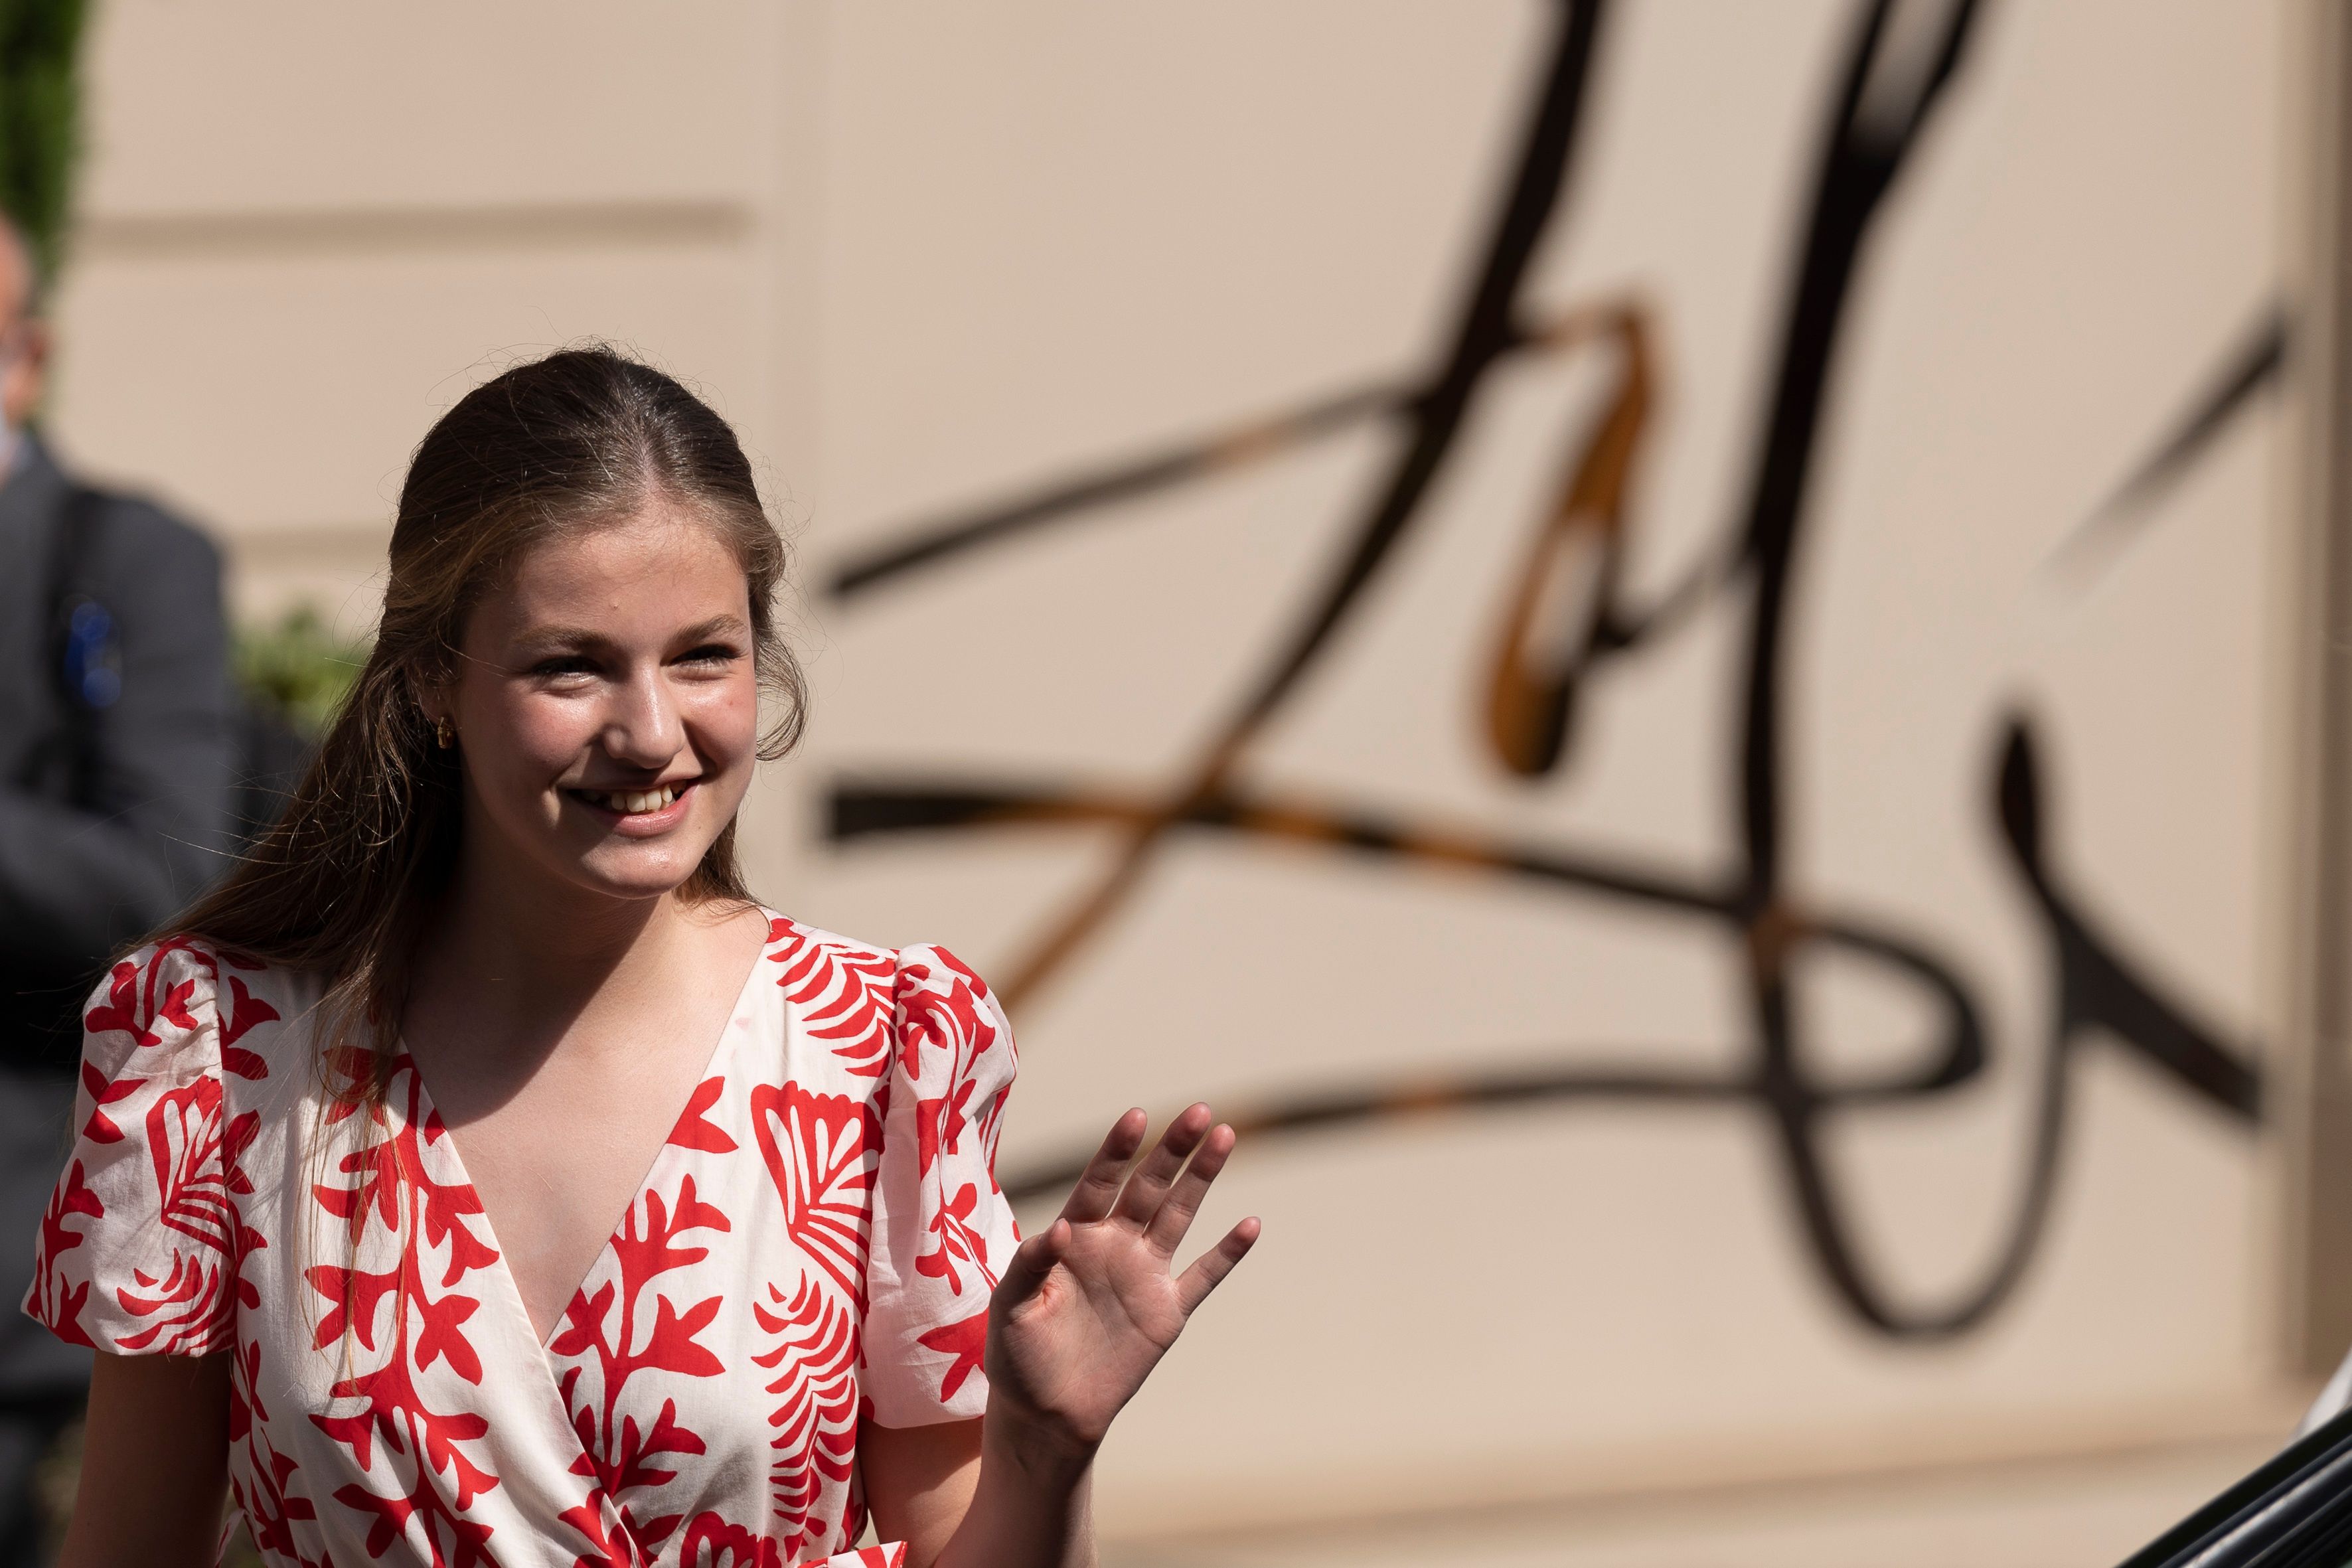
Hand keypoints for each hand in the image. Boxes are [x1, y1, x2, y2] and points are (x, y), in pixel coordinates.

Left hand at [984, 1104, 1259, 1455]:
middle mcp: (1114, 1245)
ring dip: (1202, 1178)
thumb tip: (1061, 1231)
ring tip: (1225, 1136)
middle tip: (1200, 1111)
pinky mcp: (1167, 1312)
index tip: (1137, 1117)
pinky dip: (1227, 1252)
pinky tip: (1250, 1224)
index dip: (1118, 1151)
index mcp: (1074, 1236)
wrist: (1045, 1415)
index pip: (1099, 1182)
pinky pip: (1204, 1276)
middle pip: (1149, 1186)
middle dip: (1173, 1149)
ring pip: (1179, 1215)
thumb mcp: (1011, 1307)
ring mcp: (1144, 1275)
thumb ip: (1031, 1264)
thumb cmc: (1017, 1356)